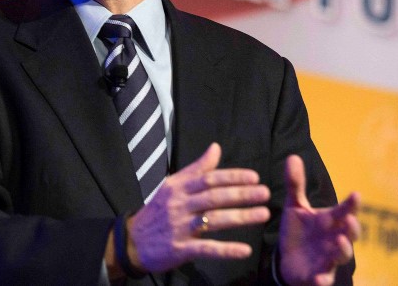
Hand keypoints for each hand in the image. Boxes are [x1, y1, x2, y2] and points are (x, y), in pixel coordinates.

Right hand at [127, 142, 270, 272]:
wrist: (133, 241)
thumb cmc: (157, 211)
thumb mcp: (172, 185)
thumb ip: (197, 168)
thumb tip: (216, 147)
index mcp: (178, 188)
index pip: (209, 179)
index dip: (232, 177)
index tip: (254, 177)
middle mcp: (179, 205)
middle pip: (214, 197)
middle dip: (241, 194)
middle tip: (264, 193)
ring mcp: (180, 228)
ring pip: (214, 220)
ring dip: (241, 217)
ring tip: (263, 214)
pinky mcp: (180, 249)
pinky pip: (206, 249)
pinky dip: (226, 250)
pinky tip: (244, 250)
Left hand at [278, 155, 360, 285]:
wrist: (288, 260)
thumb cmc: (298, 231)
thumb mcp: (294, 206)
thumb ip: (296, 184)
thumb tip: (293, 156)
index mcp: (330, 221)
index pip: (344, 211)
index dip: (351, 204)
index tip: (356, 194)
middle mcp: (333, 239)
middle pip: (349, 235)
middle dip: (352, 228)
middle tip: (349, 221)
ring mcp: (328, 258)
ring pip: (341, 256)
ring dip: (342, 250)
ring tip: (339, 241)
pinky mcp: (318, 276)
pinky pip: (323, 280)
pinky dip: (322, 279)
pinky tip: (319, 279)